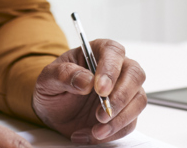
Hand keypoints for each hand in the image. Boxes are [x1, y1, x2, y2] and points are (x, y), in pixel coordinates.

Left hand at [32, 39, 147, 143]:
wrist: (53, 110)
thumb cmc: (54, 87)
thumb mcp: (48, 79)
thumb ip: (64, 75)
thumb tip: (86, 80)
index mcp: (98, 52)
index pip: (113, 52)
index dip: (110, 70)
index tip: (100, 89)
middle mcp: (117, 68)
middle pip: (135, 75)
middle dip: (120, 98)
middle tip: (101, 115)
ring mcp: (124, 91)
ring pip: (138, 101)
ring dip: (120, 119)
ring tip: (96, 130)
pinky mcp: (125, 112)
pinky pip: (130, 123)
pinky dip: (113, 133)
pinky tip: (91, 134)